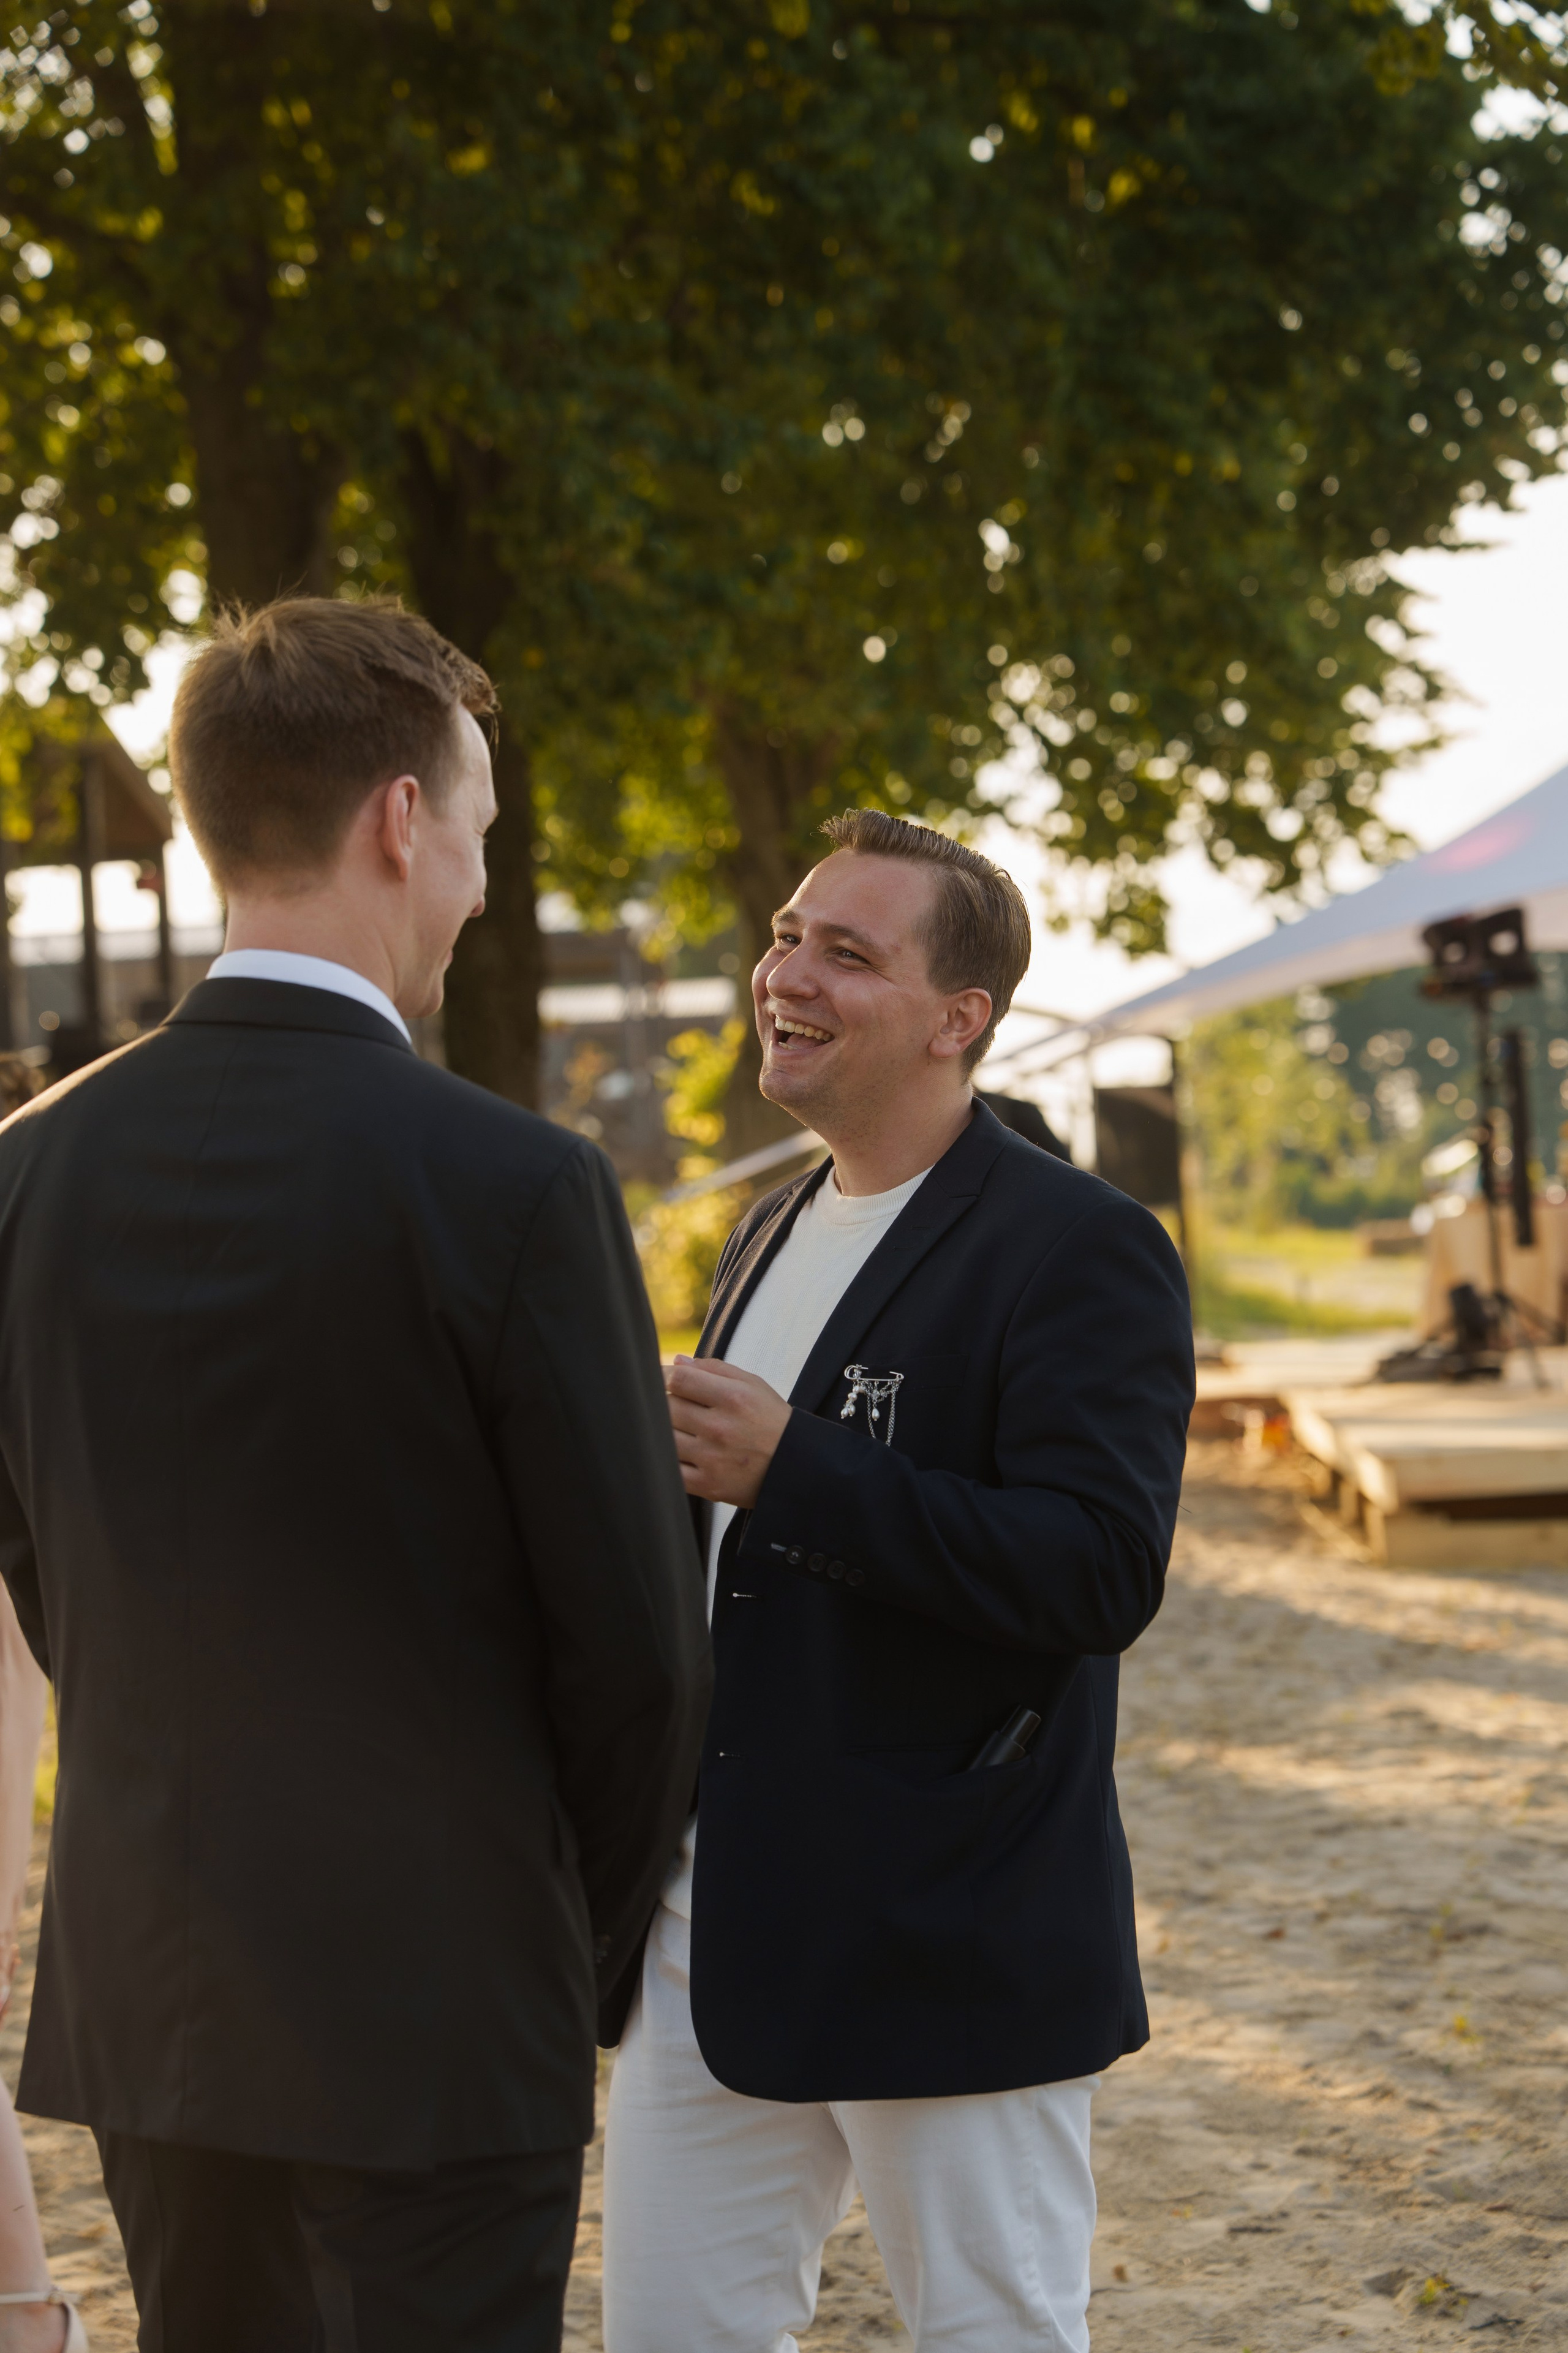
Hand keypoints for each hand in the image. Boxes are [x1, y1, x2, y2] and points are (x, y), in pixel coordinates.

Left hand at [665, 1356, 791, 1506]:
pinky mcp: (708, 1485)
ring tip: (680, 1429)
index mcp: (733, 1398)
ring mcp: (712, 1459)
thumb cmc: (771, 1422)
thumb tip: (677, 1362)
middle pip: (667, 1408)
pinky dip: (667, 1460)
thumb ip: (714, 1369)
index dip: (663, 1376)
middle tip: (677, 1406)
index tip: (664, 1380)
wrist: (796, 1466)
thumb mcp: (753, 1385)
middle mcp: (721, 1428)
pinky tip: (679, 1453)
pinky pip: (671, 1471)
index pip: (679, 1380)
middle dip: (665, 1403)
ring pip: (664, 1438)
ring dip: (665, 1431)